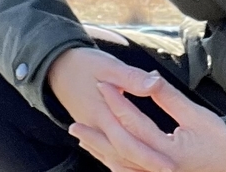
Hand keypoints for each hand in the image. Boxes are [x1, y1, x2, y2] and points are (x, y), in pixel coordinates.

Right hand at [47, 48, 177, 171]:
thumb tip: (154, 84)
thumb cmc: (84, 63)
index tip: (169, 163)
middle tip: (169, 171)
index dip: (149, 155)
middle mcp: (96, 128)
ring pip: (113, 157)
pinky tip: (127, 165)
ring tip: (153, 171)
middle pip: (121, 155)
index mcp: (102, 114)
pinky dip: (117, 162)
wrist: (56, 66)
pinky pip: (105, 152)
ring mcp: (92, 131)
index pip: (128, 142)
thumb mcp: (109, 65)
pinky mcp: (92, 130)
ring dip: (132, 166)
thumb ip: (132, 77)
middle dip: (145, 165)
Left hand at [69, 70, 225, 171]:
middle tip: (74, 123)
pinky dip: (115, 165)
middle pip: (118, 150)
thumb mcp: (195, 114)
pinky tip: (105, 157)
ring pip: (121, 167)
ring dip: (100, 153)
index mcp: (168, 150)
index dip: (116, 100)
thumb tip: (149, 78)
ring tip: (82, 140)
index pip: (132, 122)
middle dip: (96, 136)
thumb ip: (168, 98)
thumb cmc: (221, 139)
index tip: (102, 84)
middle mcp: (160, 169)